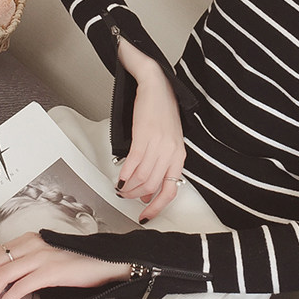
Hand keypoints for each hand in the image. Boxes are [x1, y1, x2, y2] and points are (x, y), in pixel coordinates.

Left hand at [0, 232, 127, 298]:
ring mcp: (43, 256)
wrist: (104, 261)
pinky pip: (20, 285)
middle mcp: (34, 244)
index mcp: (30, 239)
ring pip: (1, 274)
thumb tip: (0, 282)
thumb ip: (25, 262)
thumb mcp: (46, 256)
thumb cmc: (76, 261)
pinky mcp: (52, 270)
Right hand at [115, 46, 185, 221]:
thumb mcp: (169, 139)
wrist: (158, 85)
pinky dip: (124, 174)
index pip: (171, 189)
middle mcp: (171, 151)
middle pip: (153, 186)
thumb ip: (162, 162)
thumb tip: (149, 187)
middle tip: (126, 197)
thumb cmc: (163, 111)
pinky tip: (119, 178)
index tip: (145, 214)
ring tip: (120, 189)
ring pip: (142, 178)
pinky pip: (133, 163)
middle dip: (136, 197)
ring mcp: (158, 143)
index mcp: (179, 154)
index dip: (157, 206)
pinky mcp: (144, 135)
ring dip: (128, 188)